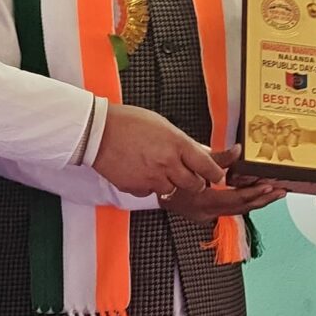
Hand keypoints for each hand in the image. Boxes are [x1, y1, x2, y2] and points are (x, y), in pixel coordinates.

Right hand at [92, 104, 223, 197]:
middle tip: (189, 176)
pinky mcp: (137, 188)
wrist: (97, 132)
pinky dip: (149, 186)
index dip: (215, 174)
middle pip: (194, 185)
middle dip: (194, 182)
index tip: (217, 176)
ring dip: (170, 184)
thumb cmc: (128, 122)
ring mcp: (152, 177)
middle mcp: (168, 162)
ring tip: (158, 170)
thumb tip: (200, 151)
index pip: (207, 166)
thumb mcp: (162, 124)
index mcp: (177, 143)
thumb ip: (182, 142)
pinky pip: (150, 193)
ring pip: (173, 191)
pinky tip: (140, 172)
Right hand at [164, 150, 284, 219]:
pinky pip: (231, 208)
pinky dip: (246, 201)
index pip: (234, 200)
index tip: (268, 186)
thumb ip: (219, 158)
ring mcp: (207, 214)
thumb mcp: (194, 159)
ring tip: (275, 192)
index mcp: (202, 200)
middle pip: (241, 208)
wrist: (152, 182)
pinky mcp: (208, 211)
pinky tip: (257, 193)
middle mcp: (206, 212)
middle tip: (280, 191)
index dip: (254, 193)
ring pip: (238, 210)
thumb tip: (239, 151)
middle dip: (262, 199)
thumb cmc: (169, 168)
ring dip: (257, 201)